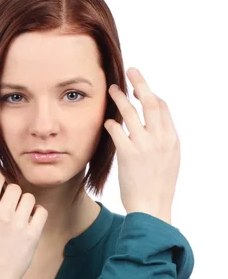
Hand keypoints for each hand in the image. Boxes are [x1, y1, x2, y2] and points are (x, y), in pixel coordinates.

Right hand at [0, 171, 48, 278]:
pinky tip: (29, 221)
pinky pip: (41, 212)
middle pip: (14, 187)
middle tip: (8, 206)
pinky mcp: (32, 235)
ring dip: (24, 203)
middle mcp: (3, 214)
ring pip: (29, 198)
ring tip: (18, 215)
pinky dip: (37, 213)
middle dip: (10, 194)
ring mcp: (19, 225)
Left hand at [104, 67, 179, 223]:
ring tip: (112, 89)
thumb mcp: (169, 162)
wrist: (151, 208)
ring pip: (131, 112)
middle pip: (150, 102)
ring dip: (120, 98)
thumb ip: (162, 143)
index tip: (141, 89)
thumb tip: (153, 129)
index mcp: (172, 139)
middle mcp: (160, 139)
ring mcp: (145, 145)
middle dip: (140, 83)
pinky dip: (111, 123)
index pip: (163, 108)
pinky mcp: (128, 154)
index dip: (151, 95)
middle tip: (131, 71)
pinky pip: (117, 131)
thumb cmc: (158, 188)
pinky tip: (106, 121)